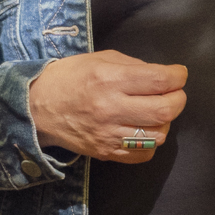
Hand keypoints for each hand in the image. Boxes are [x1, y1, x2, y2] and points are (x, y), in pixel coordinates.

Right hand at [27, 50, 188, 162]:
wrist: (35, 108)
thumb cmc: (68, 79)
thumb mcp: (98, 59)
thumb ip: (133, 65)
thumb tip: (162, 76)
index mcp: (109, 80)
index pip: (160, 80)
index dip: (178, 76)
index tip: (178, 74)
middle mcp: (110, 108)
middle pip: (165, 110)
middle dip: (178, 99)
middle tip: (173, 93)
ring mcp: (109, 134)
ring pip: (159, 135)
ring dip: (165, 122)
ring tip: (155, 113)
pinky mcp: (106, 152)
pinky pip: (144, 154)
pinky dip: (151, 143)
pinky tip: (143, 131)